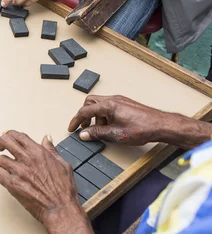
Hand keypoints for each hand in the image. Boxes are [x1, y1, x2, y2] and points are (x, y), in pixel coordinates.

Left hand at [0, 131, 80, 224]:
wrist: (61, 208)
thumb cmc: (64, 190)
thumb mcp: (63, 164)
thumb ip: (52, 150)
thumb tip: (46, 139)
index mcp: (39, 152)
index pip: (18, 135)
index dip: (10, 134)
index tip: (6, 136)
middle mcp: (27, 159)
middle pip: (5, 141)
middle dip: (0, 142)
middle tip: (0, 147)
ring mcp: (18, 171)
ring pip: (0, 159)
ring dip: (3, 163)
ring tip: (9, 169)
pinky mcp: (12, 185)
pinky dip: (1, 175)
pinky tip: (7, 178)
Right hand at [67, 95, 211, 147]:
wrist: (161, 125)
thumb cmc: (142, 128)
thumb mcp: (116, 134)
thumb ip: (97, 133)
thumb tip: (84, 134)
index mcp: (108, 105)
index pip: (85, 111)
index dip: (76, 120)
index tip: (72, 128)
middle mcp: (113, 99)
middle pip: (90, 103)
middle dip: (85, 115)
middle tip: (84, 128)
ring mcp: (120, 101)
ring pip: (99, 105)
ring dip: (95, 117)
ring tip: (99, 130)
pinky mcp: (126, 104)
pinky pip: (109, 106)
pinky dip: (104, 115)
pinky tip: (110, 126)